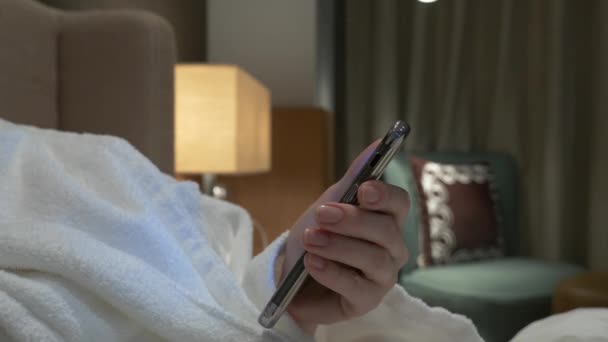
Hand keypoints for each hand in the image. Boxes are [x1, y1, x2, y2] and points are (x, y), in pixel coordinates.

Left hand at [280, 141, 409, 333]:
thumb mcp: (328, 204)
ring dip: (337, 246)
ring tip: (309, 240)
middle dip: (351, 220)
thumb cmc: (316, 237)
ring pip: (373, 258)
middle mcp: (391, 248)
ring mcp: (382, 277)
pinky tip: (312, 264)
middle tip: (321, 214)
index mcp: (385, 219)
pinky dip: (331, 272)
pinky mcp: (367, 302)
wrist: (291, 278)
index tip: (363, 190)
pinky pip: (356, 287)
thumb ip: (353, 178)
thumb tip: (377, 142)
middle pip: (386, 230)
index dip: (385, 196)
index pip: (400, 203)